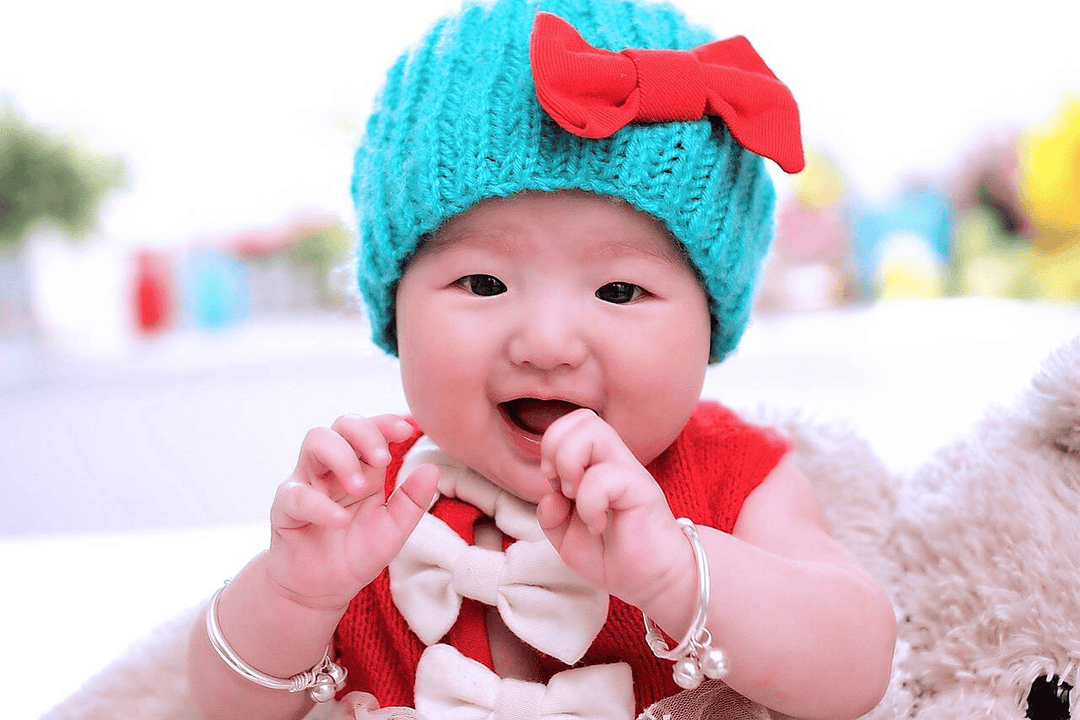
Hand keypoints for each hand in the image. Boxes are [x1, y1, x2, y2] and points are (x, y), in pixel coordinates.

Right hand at [266, 414, 438, 609]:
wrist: (323, 590)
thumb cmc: (357, 553)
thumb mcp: (394, 529)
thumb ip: (412, 501)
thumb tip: (432, 469)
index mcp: (362, 468)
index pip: (370, 430)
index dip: (386, 423)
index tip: (407, 429)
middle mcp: (334, 469)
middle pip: (342, 425)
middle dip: (364, 433)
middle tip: (383, 459)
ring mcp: (308, 483)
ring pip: (315, 442)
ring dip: (342, 456)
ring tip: (360, 486)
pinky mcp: (286, 508)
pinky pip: (298, 495)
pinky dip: (321, 505)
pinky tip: (341, 520)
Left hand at [535, 409, 689, 609]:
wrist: (653, 582)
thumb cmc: (614, 555)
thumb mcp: (567, 539)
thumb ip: (550, 516)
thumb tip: (548, 496)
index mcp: (595, 465)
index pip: (569, 425)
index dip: (550, 449)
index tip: (554, 486)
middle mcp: (613, 461)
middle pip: (581, 418)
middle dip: (555, 449)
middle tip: (563, 488)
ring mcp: (628, 472)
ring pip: (593, 431)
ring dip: (569, 466)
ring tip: (577, 499)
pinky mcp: (642, 490)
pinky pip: (604, 477)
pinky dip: (588, 504)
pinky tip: (597, 525)